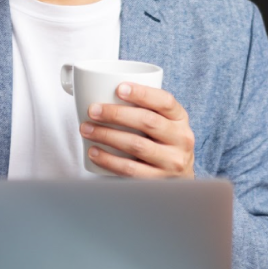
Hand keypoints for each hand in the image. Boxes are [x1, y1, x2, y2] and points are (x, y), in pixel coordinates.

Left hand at [80, 82, 194, 177]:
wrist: (179, 178)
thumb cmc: (161, 141)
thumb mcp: (162, 121)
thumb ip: (142, 107)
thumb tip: (98, 88)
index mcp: (180, 118)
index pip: (165, 101)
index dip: (143, 93)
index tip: (118, 88)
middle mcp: (181, 139)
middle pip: (148, 122)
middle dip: (116, 114)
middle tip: (92, 110)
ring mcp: (172, 161)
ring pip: (137, 145)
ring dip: (107, 136)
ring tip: (86, 129)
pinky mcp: (159, 180)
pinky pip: (131, 169)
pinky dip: (109, 160)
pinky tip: (93, 152)